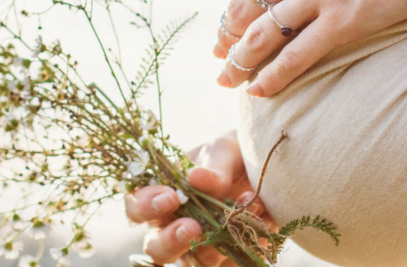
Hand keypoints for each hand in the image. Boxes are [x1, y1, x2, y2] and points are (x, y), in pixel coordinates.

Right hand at [125, 131, 272, 266]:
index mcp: (162, 195)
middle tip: (192, 228)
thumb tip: (196, 179)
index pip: (137, 207)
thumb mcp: (226, 151)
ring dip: (217, 241)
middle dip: (171, 240)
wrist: (269, 171)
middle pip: (156, 247)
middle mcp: (173, 226)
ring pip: (193, 261)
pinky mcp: (227, 257)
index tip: (170, 197)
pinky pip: (229, 261)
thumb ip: (214, 166)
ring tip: (243, 208)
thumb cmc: (233, 156)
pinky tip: (259, 215)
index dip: (146, 206)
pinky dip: (244, 243)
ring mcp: (199, 246)